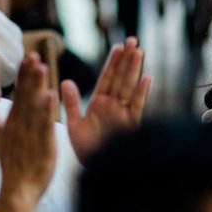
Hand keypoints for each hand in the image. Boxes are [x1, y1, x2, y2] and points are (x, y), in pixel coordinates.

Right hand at [0, 53, 57, 211]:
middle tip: (35, 55)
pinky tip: (52, 96)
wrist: (17, 191)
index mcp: (14, 123)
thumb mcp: (0, 139)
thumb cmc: (13, 165)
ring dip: (38, 87)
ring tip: (42, 68)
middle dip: (30, 76)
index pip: (19, 94)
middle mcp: (21, 126)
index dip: (24, 76)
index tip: (28, 56)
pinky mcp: (42, 146)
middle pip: (26, 97)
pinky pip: (45, 126)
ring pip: (34, 107)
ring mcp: (30, 135)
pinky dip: (48, 112)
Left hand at [63, 37, 151, 157]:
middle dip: (126, 60)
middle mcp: (113, 106)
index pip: (106, 79)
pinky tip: (147, 77)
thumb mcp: (74, 125)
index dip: (112, 63)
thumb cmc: (87, 151)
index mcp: (99, 104)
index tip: (118, 47)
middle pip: (121, 78)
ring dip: (134, 69)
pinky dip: (142, 92)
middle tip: (132, 40)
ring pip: (129, 87)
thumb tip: (65, 81)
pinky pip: (137, 105)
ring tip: (139, 51)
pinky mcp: (131, 124)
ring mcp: (123, 114)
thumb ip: (71, 103)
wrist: (99, 172)